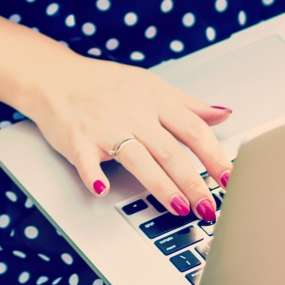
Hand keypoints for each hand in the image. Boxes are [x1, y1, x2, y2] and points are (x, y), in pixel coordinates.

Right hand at [25, 55, 231, 219]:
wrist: (56, 77)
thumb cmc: (107, 84)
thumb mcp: (153, 86)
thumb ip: (188, 104)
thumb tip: (223, 114)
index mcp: (157, 100)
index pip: (194, 130)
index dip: (214, 156)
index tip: (228, 178)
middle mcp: (134, 113)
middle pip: (170, 150)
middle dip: (192, 181)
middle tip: (207, 205)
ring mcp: (106, 127)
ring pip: (139, 159)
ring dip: (160, 185)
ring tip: (178, 207)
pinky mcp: (78, 140)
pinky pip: (87, 160)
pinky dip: (93, 175)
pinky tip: (103, 189)